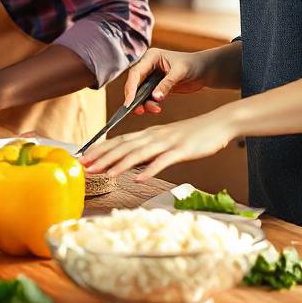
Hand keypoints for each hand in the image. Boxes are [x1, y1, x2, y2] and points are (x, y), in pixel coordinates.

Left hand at [82, 109, 234, 180]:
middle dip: (102, 158)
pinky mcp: (181, 150)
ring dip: (119, 164)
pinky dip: (150, 170)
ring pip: (138, 154)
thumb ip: (149, 151)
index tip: (83, 159)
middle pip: (123, 147)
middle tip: (84, 167)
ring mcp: (167, 143)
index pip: (118, 141)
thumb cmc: (193, 135)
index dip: (100, 150)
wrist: (218, 124)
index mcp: (148, 134)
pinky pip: (163, 161)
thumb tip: (132, 165)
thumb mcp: (167, 142)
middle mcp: (154, 136)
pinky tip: (139, 178)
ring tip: (104, 174)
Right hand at [123, 48, 210, 115]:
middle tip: (137, 111)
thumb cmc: (193, 65)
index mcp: (151, 57)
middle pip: (134, 83)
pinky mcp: (156, 87)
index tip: (130, 102)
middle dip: (135, 97)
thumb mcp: (180, 73)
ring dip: (144, 103)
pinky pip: (148, 97)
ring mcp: (152, 77)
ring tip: (155, 110)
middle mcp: (148, 66)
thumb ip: (167, 84)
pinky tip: (156, 109)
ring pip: (140, 92)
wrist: (204, 70)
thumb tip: (155, 97)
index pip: (136, 72)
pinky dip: (150, 104)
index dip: (131, 87)